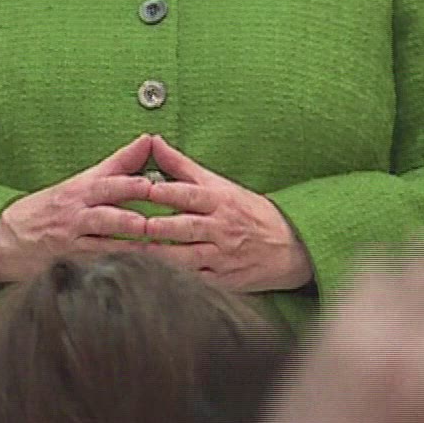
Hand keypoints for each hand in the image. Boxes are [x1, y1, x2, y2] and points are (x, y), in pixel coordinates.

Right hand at [0, 135, 156, 285]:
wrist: (6, 240)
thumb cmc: (49, 209)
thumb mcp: (79, 182)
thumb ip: (117, 165)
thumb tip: (148, 141)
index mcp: (79, 190)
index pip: (106, 181)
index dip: (129, 182)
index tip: (152, 179)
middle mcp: (76, 213)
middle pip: (105, 209)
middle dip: (128, 208)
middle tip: (151, 208)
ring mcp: (74, 240)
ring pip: (104, 240)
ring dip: (128, 241)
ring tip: (151, 241)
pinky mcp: (73, 264)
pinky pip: (98, 263)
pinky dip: (118, 264)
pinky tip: (141, 269)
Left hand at [132, 135, 312, 292]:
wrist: (291, 247)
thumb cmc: (247, 211)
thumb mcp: (219, 184)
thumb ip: (182, 166)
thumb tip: (152, 141)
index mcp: (219, 201)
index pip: (189, 194)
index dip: (166, 191)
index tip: (143, 188)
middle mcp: (221, 229)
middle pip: (185, 227)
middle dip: (159, 227)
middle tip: (134, 224)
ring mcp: (222, 257)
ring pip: (186, 258)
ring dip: (159, 257)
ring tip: (132, 253)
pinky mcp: (223, 281)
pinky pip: (196, 281)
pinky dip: (175, 280)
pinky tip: (151, 278)